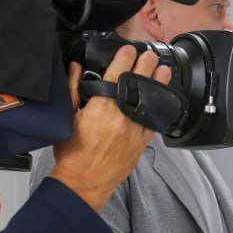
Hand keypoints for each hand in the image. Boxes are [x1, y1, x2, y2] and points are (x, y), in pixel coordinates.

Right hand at [50, 46, 171, 210]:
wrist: (84, 182)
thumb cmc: (73, 154)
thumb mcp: (67, 117)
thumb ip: (73, 89)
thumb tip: (75, 67)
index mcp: (102, 107)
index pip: (117, 73)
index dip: (124, 58)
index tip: (128, 49)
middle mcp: (122, 116)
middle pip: (138, 83)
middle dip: (145, 65)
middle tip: (149, 55)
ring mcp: (134, 130)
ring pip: (151, 100)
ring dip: (158, 83)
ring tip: (163, 71)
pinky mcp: (141, 142)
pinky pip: (154, 121)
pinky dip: (159, 108)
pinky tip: (164, 100)